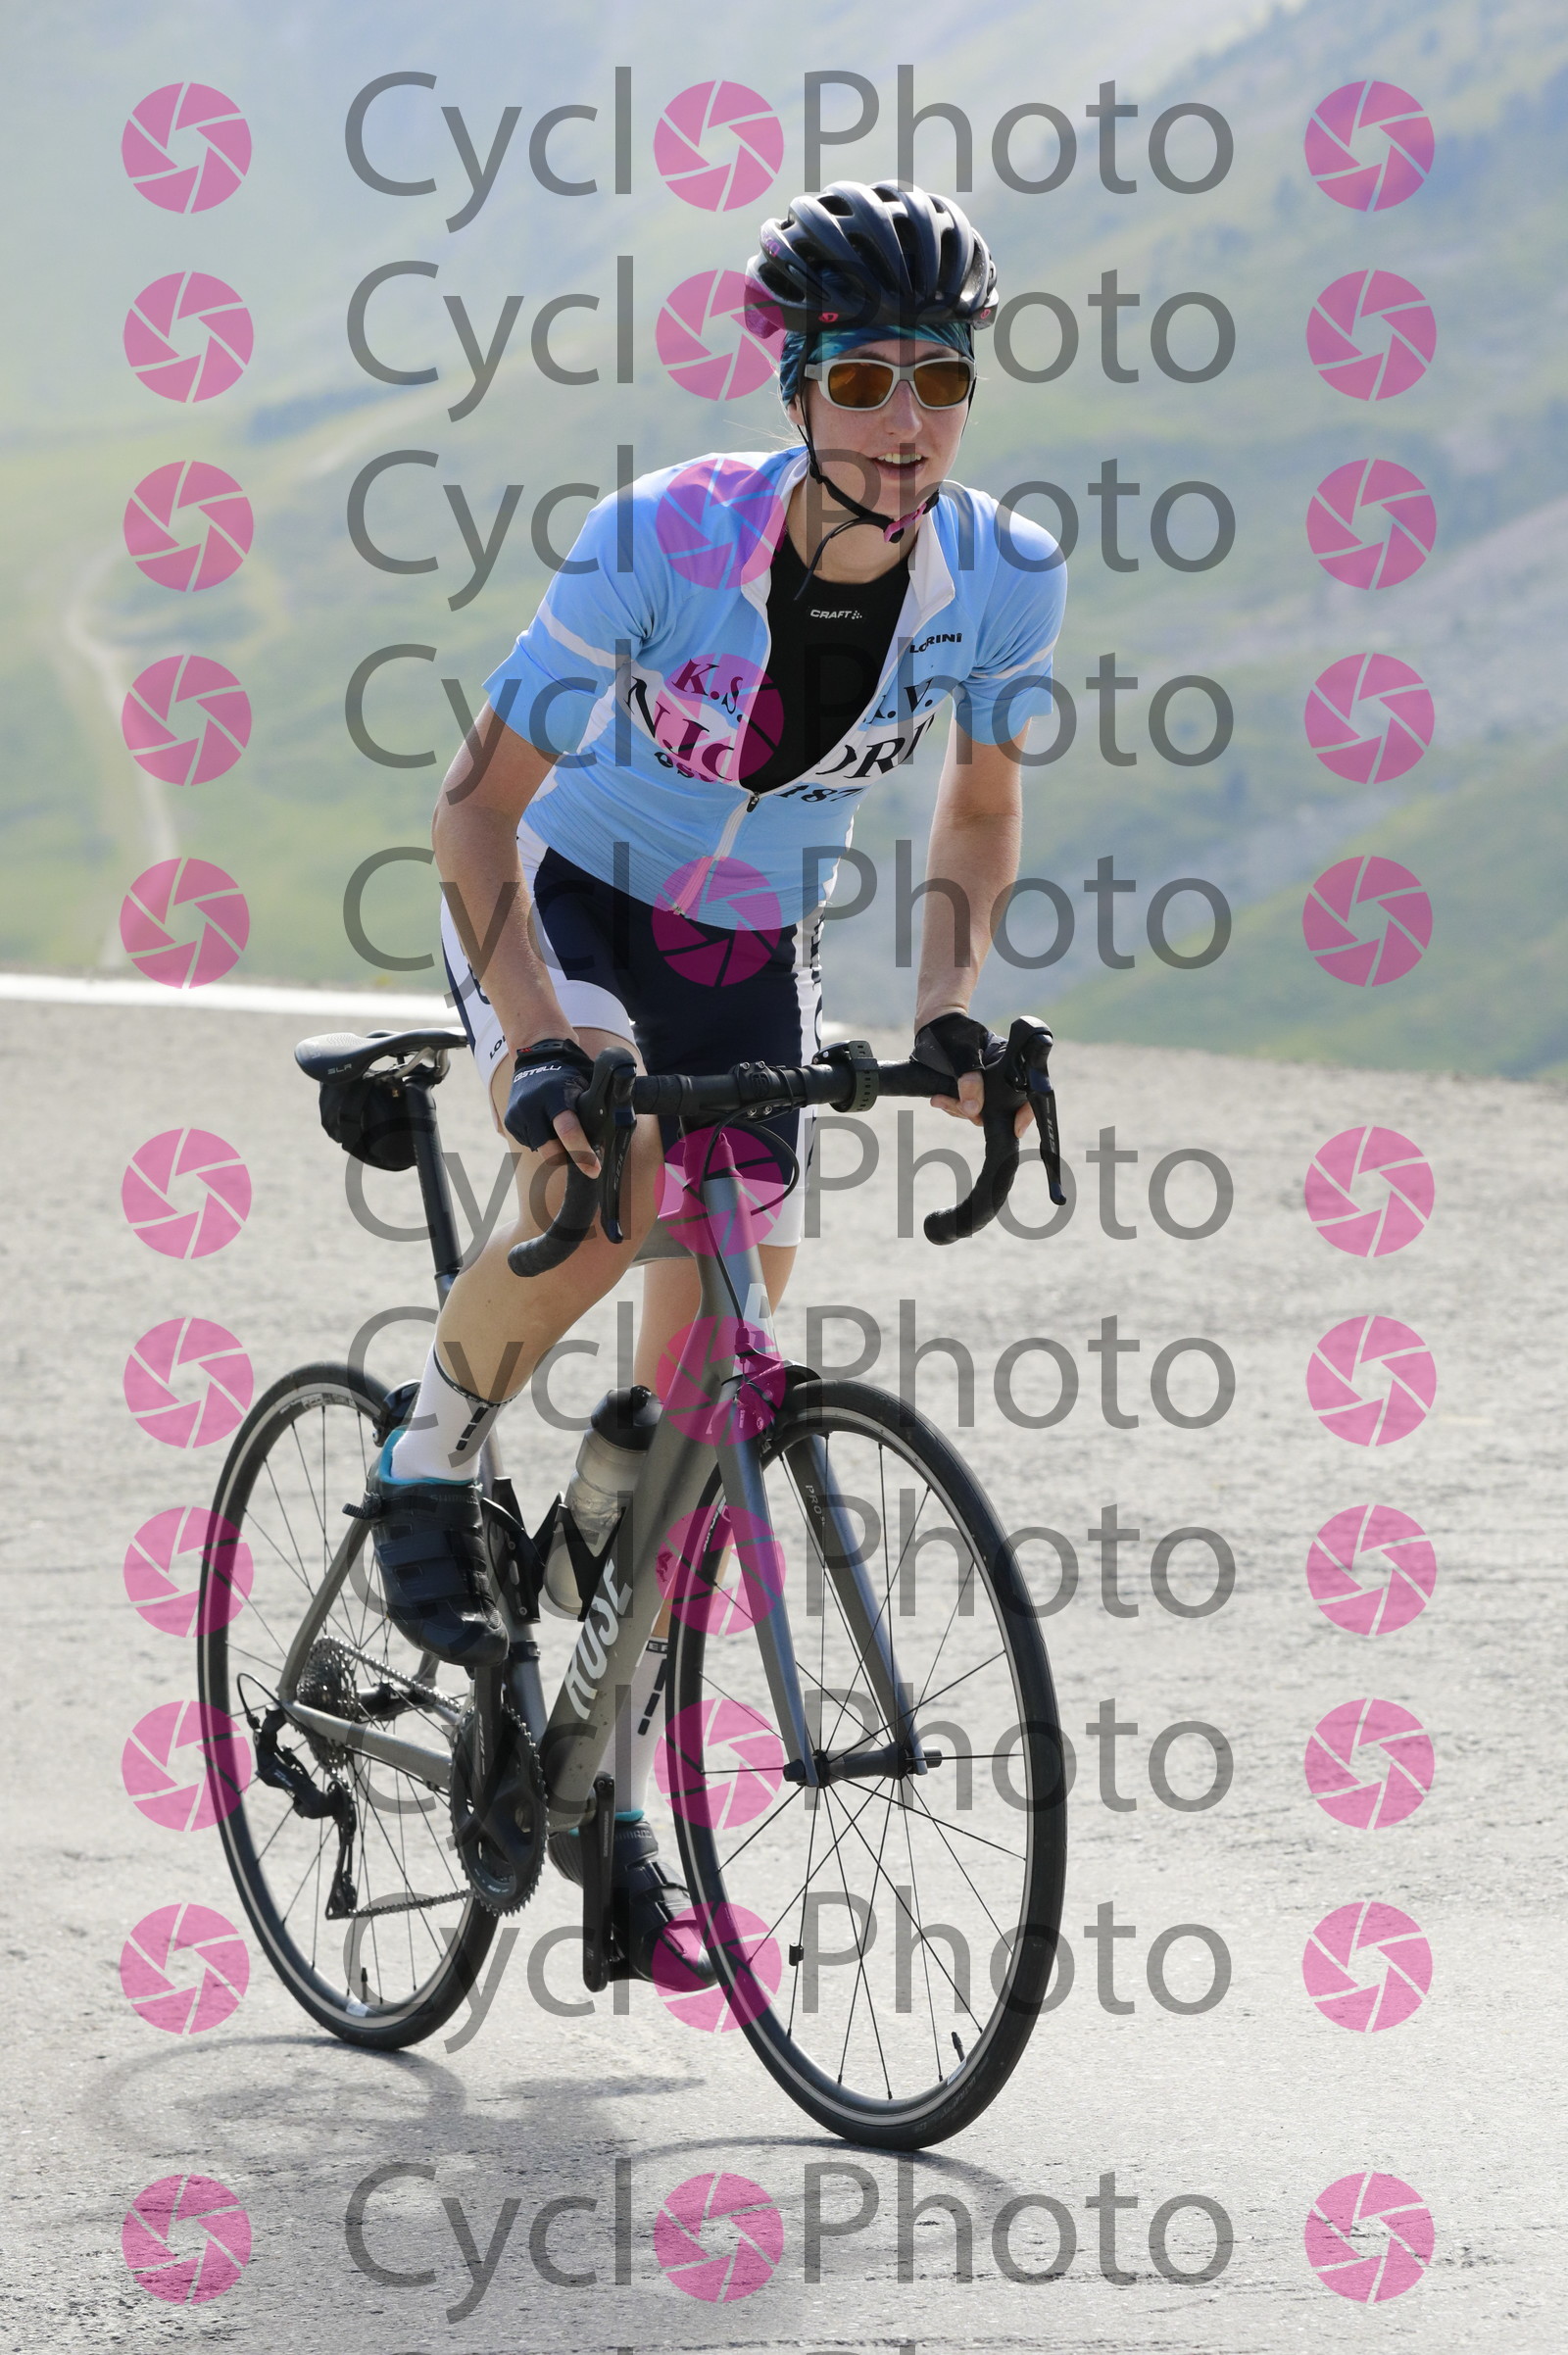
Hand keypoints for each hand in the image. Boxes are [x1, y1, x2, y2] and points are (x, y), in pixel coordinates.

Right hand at [503, 1038, 598, 1171]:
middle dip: (569, 1158)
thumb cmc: (570, 1073)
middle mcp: (532, 1105)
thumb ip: (596, 1107)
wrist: (536, 1057)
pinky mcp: (509, 1122)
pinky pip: (531, 1144)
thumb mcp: (586, 1084)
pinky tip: (547, 1124)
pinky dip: (543, 1140)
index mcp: (554, 1094)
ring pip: (542, 1150)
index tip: (594, 1170)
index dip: (582, 1153)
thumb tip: (618, 1134)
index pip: (567, 1130)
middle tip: (584, 1156)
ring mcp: (517, 1114)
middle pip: (551, 1151)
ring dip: (556, 1149)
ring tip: (561, 1129)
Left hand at [913, 1011, 1030, 1135]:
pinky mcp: (970, 1089)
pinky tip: (938, 1099)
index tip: (1017, 1129)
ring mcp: (986, 1084)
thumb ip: (968, 1078)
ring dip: (959, 1109)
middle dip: (978, 1113)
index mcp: (1010, 1063)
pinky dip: (952, 1105)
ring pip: (981, 1110)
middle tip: (955, 1107)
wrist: (934, 1023)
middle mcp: (1002, 1076)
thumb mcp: (962, 1052)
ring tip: (940, 1100)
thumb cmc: (952, 1030)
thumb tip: (973, 1110)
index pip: (1026, 1092)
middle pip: (1001, 1107)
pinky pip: (966, 1106)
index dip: (1024, 1113)